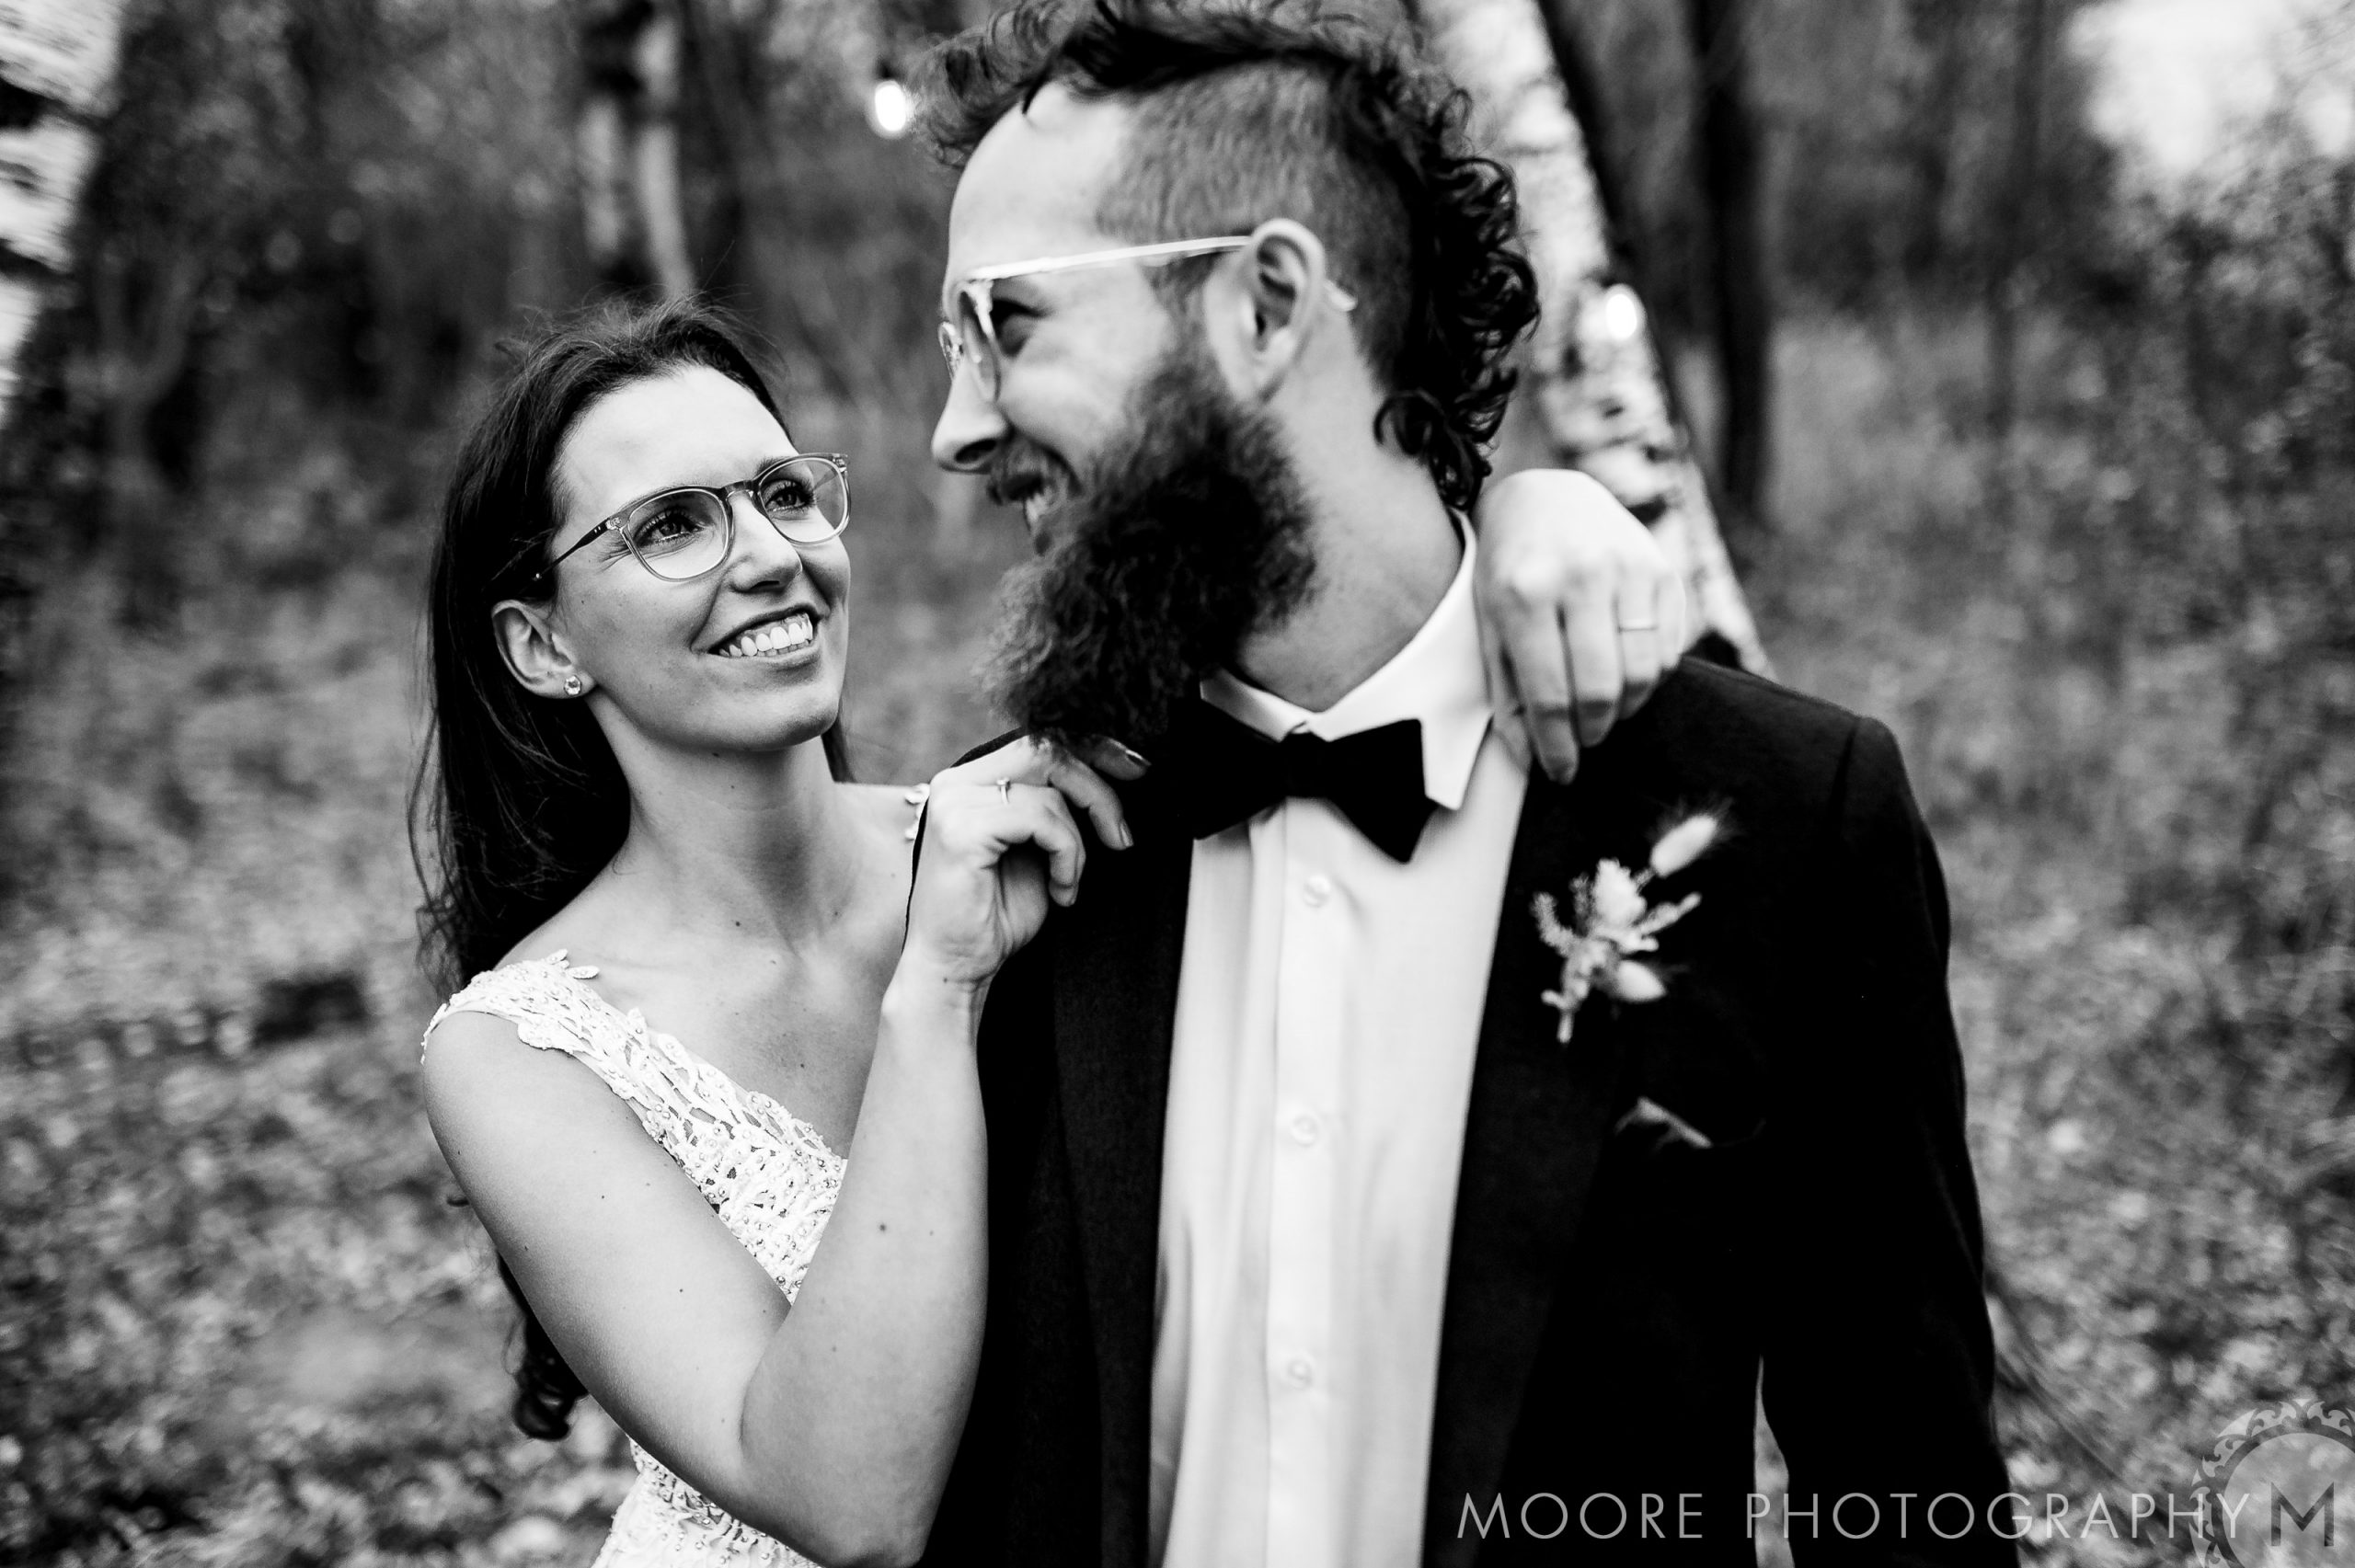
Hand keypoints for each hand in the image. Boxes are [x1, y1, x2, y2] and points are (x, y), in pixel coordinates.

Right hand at [902, 737, 1135, 992]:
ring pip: (1050, 790)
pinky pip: (1042, 819)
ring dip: (1078, 842)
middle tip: (1121, 835)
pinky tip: (1060, 890)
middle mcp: (956, 783)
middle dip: (1096, 790)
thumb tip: (1110, 774)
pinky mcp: (962, 828)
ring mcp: (954, 802)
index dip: (1092, 750)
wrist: (956, 968)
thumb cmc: (994, 917)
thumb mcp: (1036, 850)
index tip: (1135, 771)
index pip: (1038, 742)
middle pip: (1046, 751)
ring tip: (1069, 883)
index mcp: (970, 782)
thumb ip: (1055, 810)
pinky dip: (1066, 855)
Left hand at [1472, 469, 1688, 782]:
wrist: (1548, 494)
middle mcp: (1581, 576)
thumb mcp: (1490, 626)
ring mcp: (1628, 569)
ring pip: (1643, 673)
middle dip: (1593, 731)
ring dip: (1625, 710)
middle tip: (1584, 740)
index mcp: (1526, 593)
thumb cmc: (1510, 570)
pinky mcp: (1662, 569)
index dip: (1558, 747)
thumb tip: (1533, 761)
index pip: (1549, 695)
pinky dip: (1650, 678)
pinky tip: (1624, 674)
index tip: (1562, 773)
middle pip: (1601, 689)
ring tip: (1604, 712)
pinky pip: (1668, 649)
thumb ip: (1508, 694)